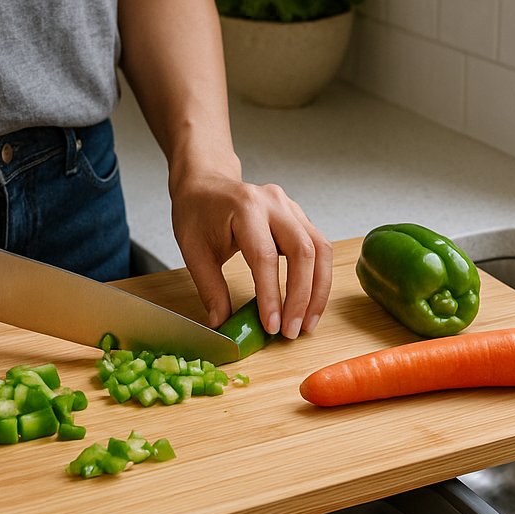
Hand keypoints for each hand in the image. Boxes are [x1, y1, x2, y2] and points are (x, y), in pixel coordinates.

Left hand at [171, 168, 332, 338]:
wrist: (205, 182)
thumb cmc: (196, 212)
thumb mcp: (194, 251)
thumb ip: (210, 288)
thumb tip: (223, 324)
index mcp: (244, 207)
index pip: (265, 257)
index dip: (271, 295)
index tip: (272, 326)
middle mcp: (273, 203)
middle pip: (303, 251)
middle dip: (303, 296)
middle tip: (293, 330)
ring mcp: (291, 207)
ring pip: (321, 249)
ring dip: (319, 290)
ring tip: (308, 322)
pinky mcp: (299, 216)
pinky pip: (319, 248)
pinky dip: (318, 278)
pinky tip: (310, 302)